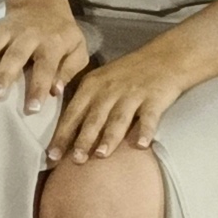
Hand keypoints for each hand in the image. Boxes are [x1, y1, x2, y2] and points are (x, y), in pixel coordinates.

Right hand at [0, 3, 93, 110]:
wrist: (43, 5)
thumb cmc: (62, 35)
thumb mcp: (78, 50)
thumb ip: (69, 70)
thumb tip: (55, 91)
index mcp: (52, 43)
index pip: (46, 68)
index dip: (38, 88)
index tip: (31, 110)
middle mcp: (28, 35)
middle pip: (15, 55)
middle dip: (4, 74)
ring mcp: (7, 30)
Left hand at [46, 36, 195, 164]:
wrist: (165, 57)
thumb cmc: (128, 74)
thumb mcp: (100, 80)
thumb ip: (84, 102)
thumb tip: (63, 132)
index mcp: (91, 86)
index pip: (72, 114)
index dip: (62, 135)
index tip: (51, 156)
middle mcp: (109, 90)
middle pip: (93, 118)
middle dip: (82, 140)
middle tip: (74, 160)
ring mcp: (132, 94)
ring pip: (117, 118)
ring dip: (108, 137)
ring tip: (100, 155)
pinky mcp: (154, 98)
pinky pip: (149, 117)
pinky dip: (145, 131)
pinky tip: (141, 145)